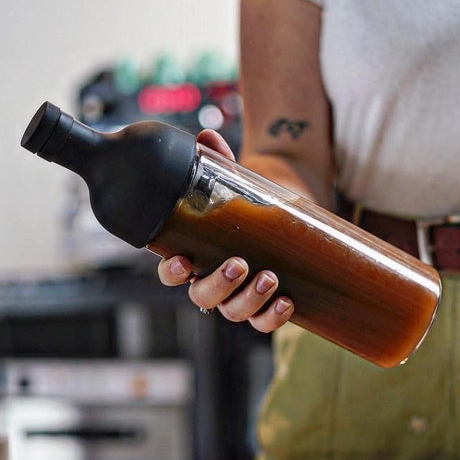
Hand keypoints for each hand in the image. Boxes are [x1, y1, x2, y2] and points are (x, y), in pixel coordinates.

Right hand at [155, 129, 294, 333]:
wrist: (285, 213)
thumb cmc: (247, 199)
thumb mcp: (233, 179)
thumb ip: (217, 160)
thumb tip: (207, 137)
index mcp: (194, 254)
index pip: (172, 272)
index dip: (172, 273)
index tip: (182, 262)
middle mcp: (211, 279)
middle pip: (203, 296)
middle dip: (219, 284)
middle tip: (240, 263)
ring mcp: (238, 295)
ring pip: (233, 312)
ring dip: (249, 300)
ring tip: (270, 277)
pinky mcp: (265, 304)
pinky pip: (263, 322)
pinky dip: (273, 316)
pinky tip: (288, 301)